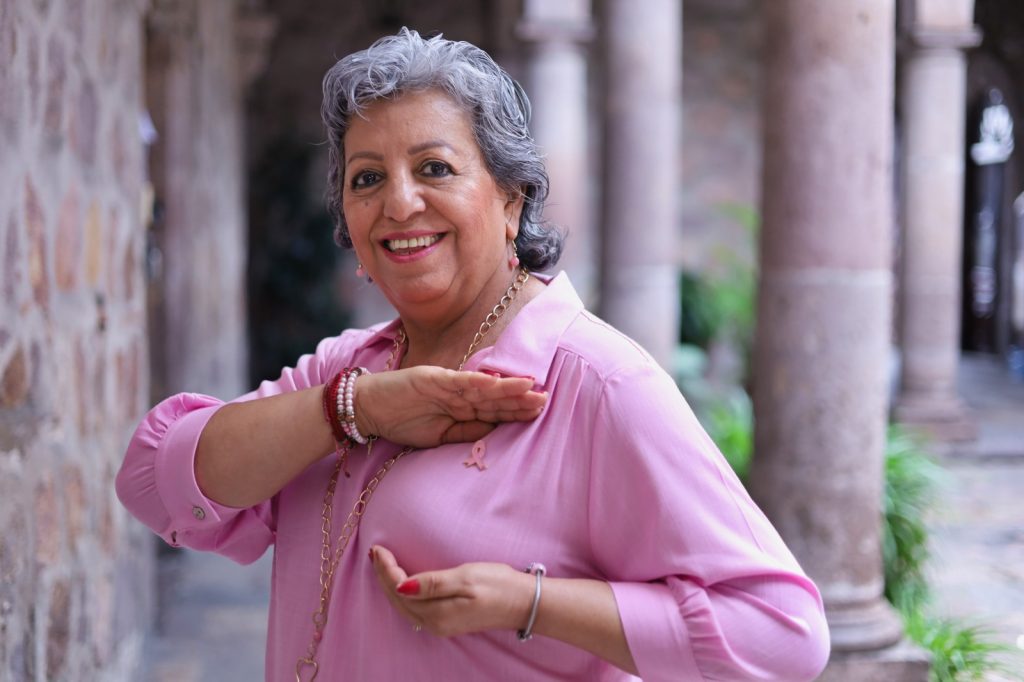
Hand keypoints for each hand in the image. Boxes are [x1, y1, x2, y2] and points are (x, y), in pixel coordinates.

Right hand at [356, 368, 545, 446]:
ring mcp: (446, 383)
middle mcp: (458, 393)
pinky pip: (457, 380)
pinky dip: (474, 381)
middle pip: (495, 397)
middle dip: (519, 398)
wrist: (368, 409)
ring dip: (505, 387)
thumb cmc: (402, 422)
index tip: (540, 412)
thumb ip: (466, 433)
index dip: (517, 411)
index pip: (495, 410)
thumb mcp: (439, 436)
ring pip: (482, 386)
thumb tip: (494, 433)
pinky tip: (493, 382)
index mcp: (462, 407)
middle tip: (545, 398)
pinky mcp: (430, 377)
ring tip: (528, 387)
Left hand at [369, 545, 533, 636]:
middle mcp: (434, 624)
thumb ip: (433, 584)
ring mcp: (440, 625)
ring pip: (404, 605)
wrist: (523, 603)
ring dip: (390, 584)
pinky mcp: (446, 621)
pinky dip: (402, 593)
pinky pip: (414, 608)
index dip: (386, 569)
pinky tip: (402, 581)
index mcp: (436, 613)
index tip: (378, 548)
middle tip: (374, 552)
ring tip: (382, 564)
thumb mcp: (466, 578)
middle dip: (383, 576)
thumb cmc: (498, 585)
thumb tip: (402, 587)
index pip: (399, 589)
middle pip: (397, 599)